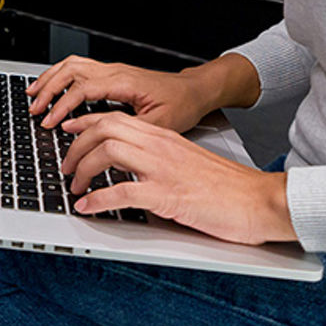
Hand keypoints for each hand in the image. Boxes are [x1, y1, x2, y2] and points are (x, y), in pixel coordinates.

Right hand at [27, 54, 254, 132]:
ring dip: (51, 79)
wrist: (195, 90)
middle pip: (71, 71)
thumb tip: (98, 137)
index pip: (83, 89)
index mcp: (125, 82)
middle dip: (49, 90)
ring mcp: (114, 70)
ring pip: (73, 65)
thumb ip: (127, 129)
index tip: (50, 123)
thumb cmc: (182, 105)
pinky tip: (53, 87)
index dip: (63, 106)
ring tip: (33, 95)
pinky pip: (80, 68)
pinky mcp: (113, 74)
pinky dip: (61, 76)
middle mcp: (116, 71)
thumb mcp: (159, 124)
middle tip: (34, 109)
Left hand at [59, 112, 294, 244]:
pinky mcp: (169, 196)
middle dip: (76, 146)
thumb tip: (132, 171)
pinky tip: (88, 208)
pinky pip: (122, 192)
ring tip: (74, 187)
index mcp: (166, 138)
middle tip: (65, 166)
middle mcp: (162, 147)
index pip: (116, 118)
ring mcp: (164, 170)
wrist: (261, 200)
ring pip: (108, 153)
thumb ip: (161, 161)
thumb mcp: (188, 164)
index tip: (69, 133)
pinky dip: (98, 200)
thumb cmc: (229, 188)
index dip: (85, 124)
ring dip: (82, 169)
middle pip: (105, 129)